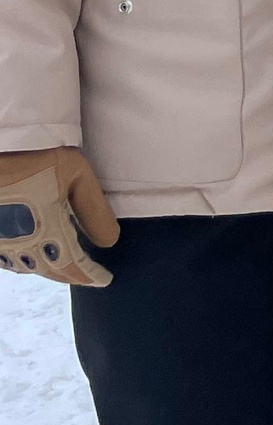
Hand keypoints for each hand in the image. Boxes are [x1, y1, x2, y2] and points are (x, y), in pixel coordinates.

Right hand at [0, 146, 118, 285]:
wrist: (1, 144)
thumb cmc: (38, 156)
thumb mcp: (77, 176)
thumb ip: (94, 211)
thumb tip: (110, 241)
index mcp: (46, 231)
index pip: (72, 264)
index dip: (89, 275)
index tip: (104, 280)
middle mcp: (20, 242)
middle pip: (48, 269)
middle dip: (70, 275)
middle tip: (87, 276)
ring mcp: (1, 240)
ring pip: (25, 266)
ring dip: (47, 270)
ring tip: (64, 268)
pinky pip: (7, 257)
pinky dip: (24, 261)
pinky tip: (32, 256)